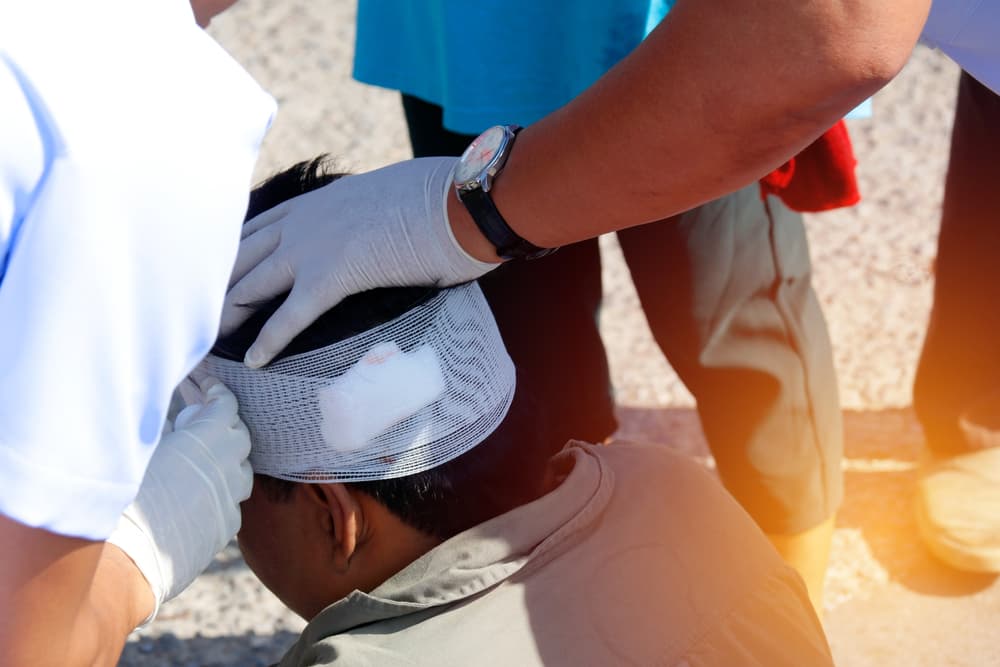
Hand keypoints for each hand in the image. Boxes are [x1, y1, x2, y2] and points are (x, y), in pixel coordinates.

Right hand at [106, 378, 252, 624]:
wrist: (124, 559)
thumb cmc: (125, 495)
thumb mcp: (140, 448)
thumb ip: (164, 430)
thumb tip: (173, 421)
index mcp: (210, 437)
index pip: (226, 405)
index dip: (216, 392)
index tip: (208, 388)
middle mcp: (230, 465)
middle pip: (240, 437)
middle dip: (225, 426)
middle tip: (202, 422)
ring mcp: (232, 498)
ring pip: (241, 472)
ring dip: (227, 462)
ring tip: (202, 460)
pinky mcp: (227, 528)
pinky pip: (231, 502)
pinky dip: (219, 493)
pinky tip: (197, 497)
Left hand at [220, 157, 498, 367]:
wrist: (455, 200)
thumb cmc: (433, 200)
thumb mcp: (386, 201)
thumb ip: (364, 218)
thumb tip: (372, 235)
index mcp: (314, 201)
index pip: (255, 228)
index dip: (230, 253)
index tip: (211, 272)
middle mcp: (303, 221)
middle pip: (240, 254)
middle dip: (213, 282)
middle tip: (193, 310)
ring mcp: (314, 247)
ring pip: (252, 282)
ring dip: (227, 312)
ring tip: (209, 338)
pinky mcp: (334, 275)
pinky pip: (291, 313)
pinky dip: (269, 338)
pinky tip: (254, 359)